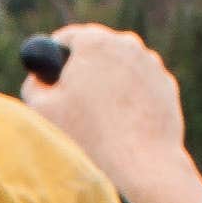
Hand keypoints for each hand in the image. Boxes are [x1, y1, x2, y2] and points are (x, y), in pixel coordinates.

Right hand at [21, 24, 192, 202]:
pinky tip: (124, 125)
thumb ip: (34, 85)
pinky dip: (131, 98)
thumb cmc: (89, 136)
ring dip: (109, 83)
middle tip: (74, 100)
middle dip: (85, 69)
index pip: (68, 38)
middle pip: (97, 49)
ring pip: (121, 67)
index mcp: (95, 42)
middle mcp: (127, 44)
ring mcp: (151, 64)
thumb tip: (39, 78)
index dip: (55, 56)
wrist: (141, 164)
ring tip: (102, 119)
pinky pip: (141, 86)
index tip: (51, 74)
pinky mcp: (166, 85)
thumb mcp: (44, 110)